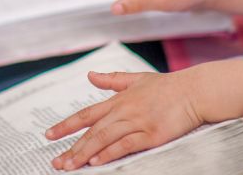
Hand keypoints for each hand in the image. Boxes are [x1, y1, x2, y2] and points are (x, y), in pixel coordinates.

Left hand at [46, 69, 202, 169]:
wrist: (193, 91)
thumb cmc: (167, 86)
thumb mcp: (136, 79)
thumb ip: (111, 80)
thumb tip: (90, 75)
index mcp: (118, 100)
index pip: (85, 114)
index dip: (66, 125)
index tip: (49, 135)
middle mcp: (123, 111)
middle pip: (91, 131)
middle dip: (71, 148)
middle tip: (56, 162)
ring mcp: (137, 122)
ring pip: (104, 139)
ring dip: (85, 154)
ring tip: (70, 166)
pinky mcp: (151, 134)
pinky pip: (126, 145)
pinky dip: (110, 153)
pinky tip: (97, 161)